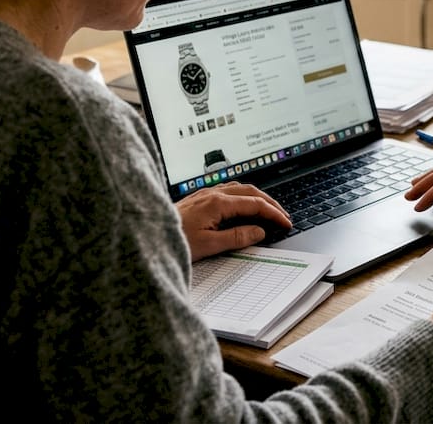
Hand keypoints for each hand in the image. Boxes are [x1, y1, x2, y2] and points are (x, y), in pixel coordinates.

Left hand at [175, 182, 291, 259]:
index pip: (255, 204)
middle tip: (283, 215)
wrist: (147, 234)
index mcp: (218, 203)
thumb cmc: (174, 240)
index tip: (285, 222)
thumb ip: (236, 237)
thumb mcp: (209, 245)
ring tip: (268, 208)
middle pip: (250, 191)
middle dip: (270, 202)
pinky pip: (228, 190)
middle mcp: (213, 194)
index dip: (273, 213)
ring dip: (257, 197)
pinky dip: (243, 196)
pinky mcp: (199, 198)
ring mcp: (205, 194)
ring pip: (239, 188)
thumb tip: (259, 231)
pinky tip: (242, 204)